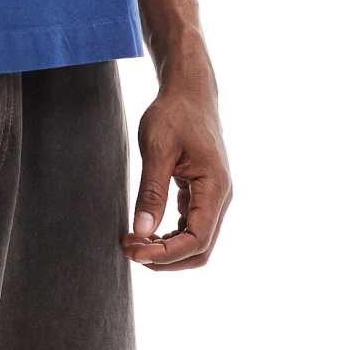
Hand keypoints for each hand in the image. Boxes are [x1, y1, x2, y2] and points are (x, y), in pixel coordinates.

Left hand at [121, 79, 231, 269]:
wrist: (189, 91)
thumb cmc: (174, 113)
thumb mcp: (157, 148)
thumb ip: (151, 191)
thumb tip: (143, 231)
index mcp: (214, 187)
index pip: (197, 239)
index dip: (166, 254)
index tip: (135, 252)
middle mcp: (220, 197)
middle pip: (200, 249)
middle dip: (166, 258)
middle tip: (130, 251)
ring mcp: (213, 196)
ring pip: (197, 241)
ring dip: (167, 250)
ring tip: (134, 243)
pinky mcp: (202, 192)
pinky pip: (191, 225)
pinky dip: (171, 236)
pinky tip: (147, 232)